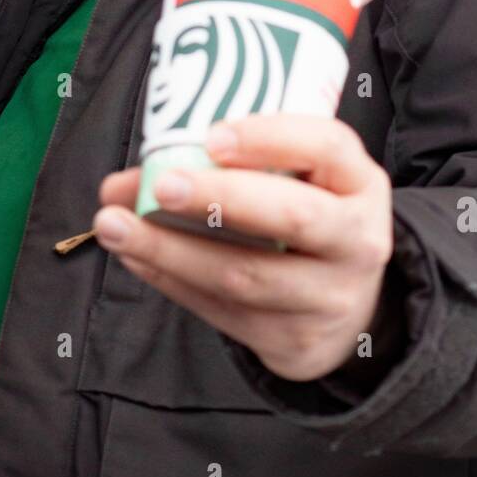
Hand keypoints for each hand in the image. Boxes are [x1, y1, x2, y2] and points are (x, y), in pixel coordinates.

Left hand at [95, 115, 393, 381]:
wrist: (348, 310)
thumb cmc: (311, 219)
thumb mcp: (302, 181)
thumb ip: (233, 166)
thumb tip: (126, 181)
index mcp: (361, 185)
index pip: (329, 148)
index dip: (271, 138)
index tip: (213, 134)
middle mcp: (357, 241)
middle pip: (291, 216)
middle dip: (219, 198)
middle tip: (160, 185)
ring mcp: (328, 298)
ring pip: (244, 274)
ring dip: (171, 249)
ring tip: (114, 224)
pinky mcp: (293, 341)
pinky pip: (222, 311)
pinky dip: (171, 280)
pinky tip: (136, 256)